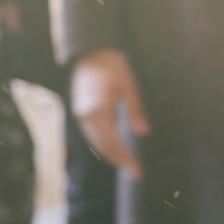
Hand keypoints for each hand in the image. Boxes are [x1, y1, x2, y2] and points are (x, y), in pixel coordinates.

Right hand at [71, 47, 147, 179]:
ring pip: (95, 142)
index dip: (124, 158)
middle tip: (135, 172)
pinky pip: (91, 134)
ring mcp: (80, 113)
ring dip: (111, 154)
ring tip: (127, 164)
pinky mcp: (80, 111)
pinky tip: (115, 149)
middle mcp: (85, 115)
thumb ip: (135, 111)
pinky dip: (103, 144)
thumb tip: (143, 133)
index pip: (112, 142)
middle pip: (102, 146)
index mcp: (98, 109)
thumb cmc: (114, 66)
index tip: (137, 170)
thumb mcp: (129, 87)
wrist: (91, 52)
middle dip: (119, 160)